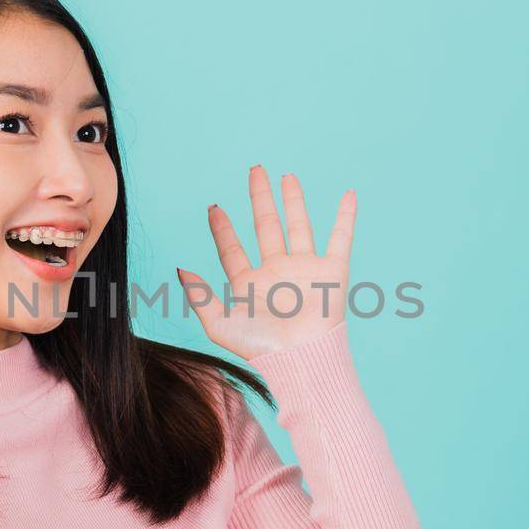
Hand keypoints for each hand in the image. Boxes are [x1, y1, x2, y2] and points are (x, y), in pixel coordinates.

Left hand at [176, 164, 355, 360]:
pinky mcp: (332, 271)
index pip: (232, 249)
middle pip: (266, 226)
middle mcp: (277, 271)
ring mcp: (305, 269)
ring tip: (287, 176)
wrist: (301, 358)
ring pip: (299, 226)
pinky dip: (346, 217)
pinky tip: (347, 195)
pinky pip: (341, 237)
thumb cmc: (261, 348)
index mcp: (250, 283)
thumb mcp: (219, 323)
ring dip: (294, 200)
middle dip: (260, 198)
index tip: (214, 207)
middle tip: (255, 170)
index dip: (222, 229)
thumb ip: (200, 296)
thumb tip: (180, 270)